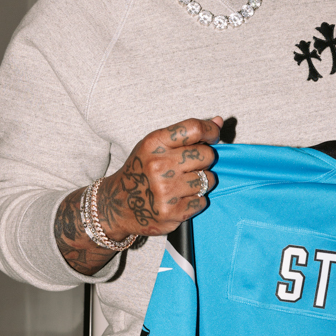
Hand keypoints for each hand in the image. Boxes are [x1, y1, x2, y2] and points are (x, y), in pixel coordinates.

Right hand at [54, 116, 221, 274]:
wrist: (116, 205)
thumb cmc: (141, 171)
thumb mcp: (155, 147)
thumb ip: (186, 134)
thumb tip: (220, 121)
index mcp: (154, 144)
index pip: (194, 128)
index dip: (211, 131)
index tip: (214, 136)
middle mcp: (159, 166)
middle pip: (207, 155)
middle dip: (205, 160)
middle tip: (192, 166)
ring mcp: (165, 191)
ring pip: (208, 180)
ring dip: (202, 182)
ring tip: (184, 184)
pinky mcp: (172, 213)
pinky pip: (202, 201)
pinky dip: (196, 201)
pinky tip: (180, 199)